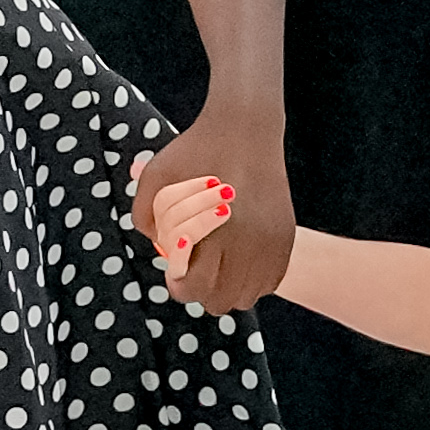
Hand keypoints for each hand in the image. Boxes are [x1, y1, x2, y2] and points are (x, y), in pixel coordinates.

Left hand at [137, 124, 286, 313]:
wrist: (245, 129)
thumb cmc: (195, 152)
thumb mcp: (155, 179)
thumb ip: (144, 219)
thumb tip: (161, 253)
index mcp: (212, 230)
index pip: (195, 288)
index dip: (179, 284)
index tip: (175, 271)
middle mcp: (247, 242)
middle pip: (222, 300)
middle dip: (202, 289)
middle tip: (196, 267)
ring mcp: (271, 242)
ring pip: (248, 296)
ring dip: (229, 287)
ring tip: (218, 264)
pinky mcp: (285, 237)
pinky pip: (270, 281)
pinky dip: (253, 279)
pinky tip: (239, 259)